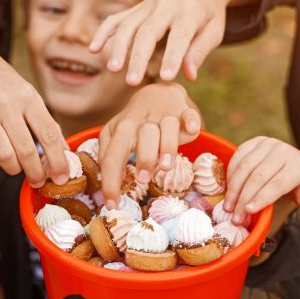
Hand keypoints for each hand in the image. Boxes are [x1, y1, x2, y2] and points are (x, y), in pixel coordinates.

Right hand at [0, 37, 67, 187]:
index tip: (62, 178)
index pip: (49, 135)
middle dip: (36, 172)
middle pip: (27, 149)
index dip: (58, 161)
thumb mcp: (26, 93)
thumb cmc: (0, 81)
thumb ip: (43, 120)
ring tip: (15, 170)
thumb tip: (63, 150)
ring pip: (3, 153)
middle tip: (38, 181)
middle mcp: (7, 104)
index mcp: (28, 98)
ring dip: (13, 169)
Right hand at [89, 0, 247, 84]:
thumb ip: (199, 52)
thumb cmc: (209, 14)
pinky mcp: (137, 8)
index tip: (167, 78)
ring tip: (113, 69)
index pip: (179, 36)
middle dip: (138, 57)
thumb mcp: (214, 31)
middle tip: (131, 82)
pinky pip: (117, 18)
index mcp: (190, 11)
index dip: (173, 57)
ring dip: (118, 47)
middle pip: (147, 31)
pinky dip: (104, 32)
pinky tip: (93, 49)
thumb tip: (189, 76)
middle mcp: (165, 5)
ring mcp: (148, 5)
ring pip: (128, 25)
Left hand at [98, 83, 201, 206]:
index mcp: (122, 129)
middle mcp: (142, 121)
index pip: (112, 156)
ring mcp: (164, 115)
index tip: (112, 205)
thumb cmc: (135, 124)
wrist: (157, 93)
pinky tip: (191, 130)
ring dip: (167, 146)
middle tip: (143, 179)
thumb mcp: (115, 135)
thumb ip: (108, 154)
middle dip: (143, 157)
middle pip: (140, 135)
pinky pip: (189, 115)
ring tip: (166, 166)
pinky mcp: (184, 112)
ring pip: (167, 126)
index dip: (110, 182)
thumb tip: (109, 180)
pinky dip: (190, 122)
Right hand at [222, 137, 299, 222]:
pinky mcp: (255, 142)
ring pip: (245, 167)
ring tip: (228, 207)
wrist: (296, 163)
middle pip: (258, 176)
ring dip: (234, 189)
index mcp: (299, 164)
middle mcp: (283, 150)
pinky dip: (230, 174)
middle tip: (235, 217)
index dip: (262, 198)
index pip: (277, 183)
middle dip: (244, 198)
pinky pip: (238, 157)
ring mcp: (268, 143)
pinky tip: (229, 191)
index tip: (248, 211)